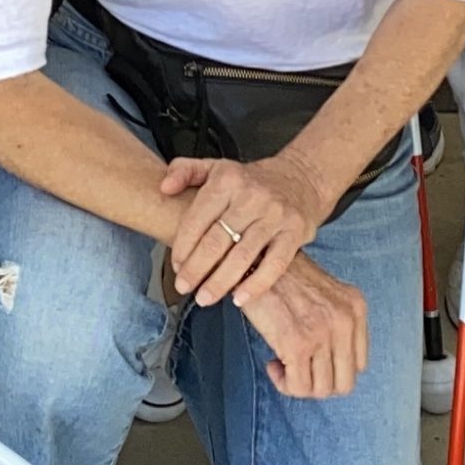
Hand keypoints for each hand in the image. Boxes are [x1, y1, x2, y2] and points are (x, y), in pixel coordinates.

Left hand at [163, 150, 330, 305]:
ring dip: (220, 282)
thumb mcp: (216, 166)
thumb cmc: (251, 181)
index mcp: (227, 179)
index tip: (177, 266)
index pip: (198, 218)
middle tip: (184, 287)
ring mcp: (275, 216)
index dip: (184, 246)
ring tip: (205, 297)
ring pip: (243, 256)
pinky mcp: (295, 233)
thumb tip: (164, 188)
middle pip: (217, 240)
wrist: (300, 179)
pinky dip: (256, 285)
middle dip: (197, 269)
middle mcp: (252, 197)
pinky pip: (274, 265)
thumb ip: (184, 171)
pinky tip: (239, 298)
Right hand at [236, 256, 368, 399]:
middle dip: (317, 384)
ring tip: (282, 364)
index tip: (312, 360)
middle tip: (297, 368)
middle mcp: (345, 321)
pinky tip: (272, 363)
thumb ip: (336, 322)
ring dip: (298, 384)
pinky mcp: (297, 344)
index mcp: (355, 307)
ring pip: (320, 390)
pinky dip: (283, 383)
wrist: (253, 259)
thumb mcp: (324, 293)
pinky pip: (297, 387)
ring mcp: (323, 333)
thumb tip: (332, 364)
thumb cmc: (281, 276)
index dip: (332, 369)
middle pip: (344, 383)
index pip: (359, 365)